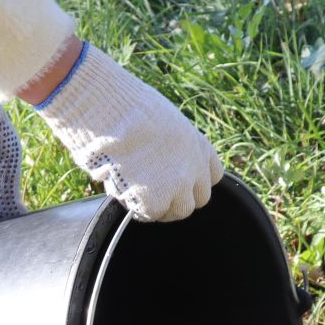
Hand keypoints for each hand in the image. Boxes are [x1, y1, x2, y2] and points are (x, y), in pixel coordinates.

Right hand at [30, 43, 221, 220]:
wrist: (113, 114)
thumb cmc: (128, 109)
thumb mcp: (164, 122)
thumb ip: (172, 146)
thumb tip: (159, 162)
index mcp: (200, 146)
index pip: (212, 177)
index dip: (193, 181)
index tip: (176, 179)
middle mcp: (195, 168)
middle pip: (198, 200)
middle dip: (177, 199)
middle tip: (154, 191)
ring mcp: (178, 187)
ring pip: (177, 212)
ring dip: (159, 207)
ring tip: (136, 190)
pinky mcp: (157, 202)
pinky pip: (150, 215)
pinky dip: (137, 208)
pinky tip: (125, 190)